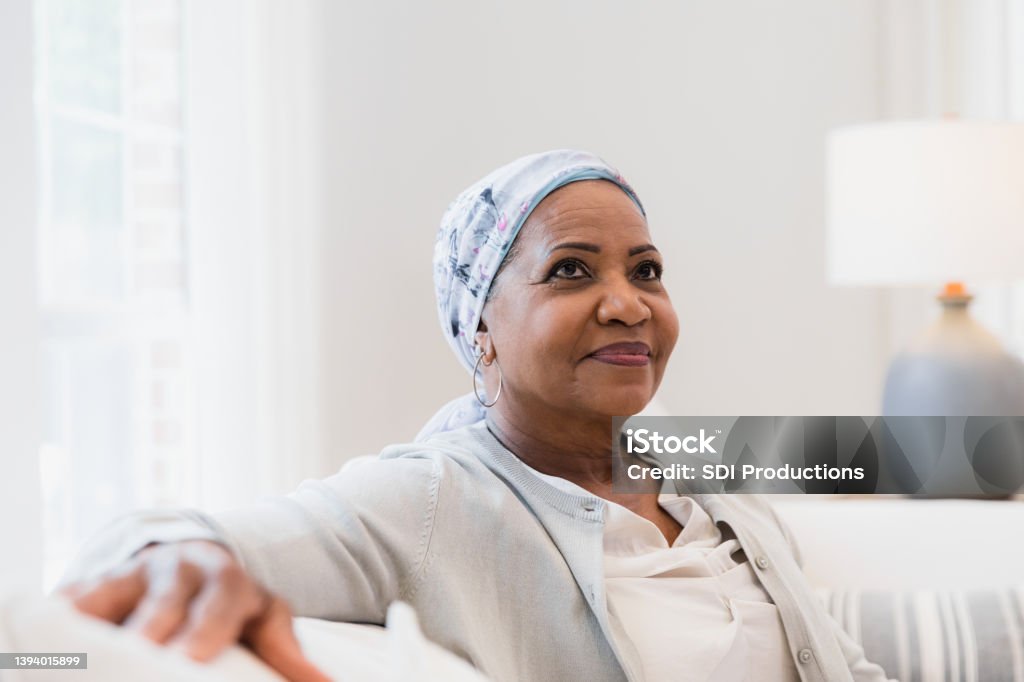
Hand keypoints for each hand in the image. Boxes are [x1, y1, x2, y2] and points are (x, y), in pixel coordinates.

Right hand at [59, 540, 329, 681]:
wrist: (192, 564)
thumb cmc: (232, 604)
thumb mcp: (264, 620)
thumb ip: (286, 652)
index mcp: (228, 579)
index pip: (222, 599)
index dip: (207, 627)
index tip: (192, 657)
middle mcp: (180, 569)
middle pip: (165, 598)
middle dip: (152, 626)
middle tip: (143, 652)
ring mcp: (133, 573)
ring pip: (113, 592)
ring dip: (100, 619)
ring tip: (87, 651)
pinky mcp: (94, 584)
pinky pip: (75, 598)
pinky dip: (65, 615)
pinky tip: (55, 641)